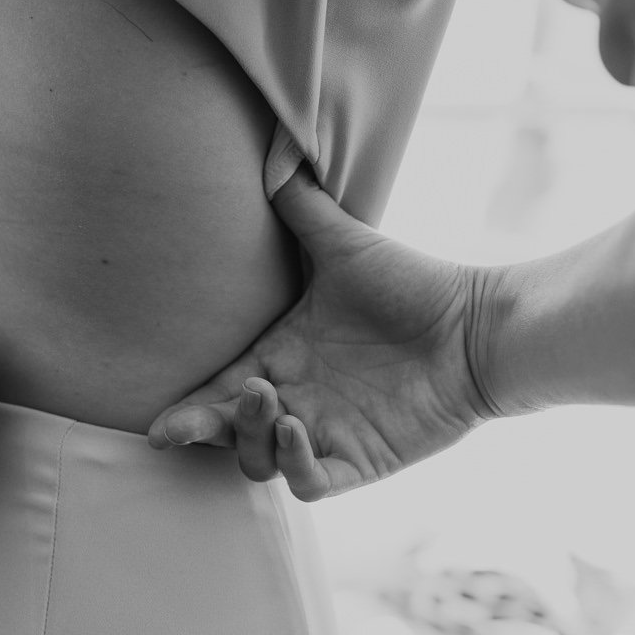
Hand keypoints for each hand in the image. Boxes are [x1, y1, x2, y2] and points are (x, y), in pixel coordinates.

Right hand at [147, 170, 502, 499]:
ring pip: (259, 462)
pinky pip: (310, 484)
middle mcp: (294, 404)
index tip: (156, 424)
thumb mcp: (345, 246)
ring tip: (269, 399)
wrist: (478, 326)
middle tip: (191, 420)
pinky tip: (298, 428)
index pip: (215, 394)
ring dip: (250, 438)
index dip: (185, 411)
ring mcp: (324, 436)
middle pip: (226, 435)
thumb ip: (302, 208)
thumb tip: (276, 150)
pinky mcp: (359, 461)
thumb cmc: (415, 285)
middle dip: (201, 430)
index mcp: (279, 361)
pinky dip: (294, 465)